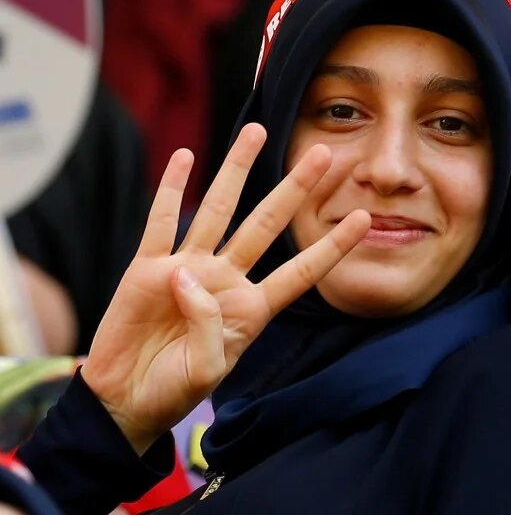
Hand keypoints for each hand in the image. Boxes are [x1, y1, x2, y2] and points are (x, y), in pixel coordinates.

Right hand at [81, 125, 370, 453]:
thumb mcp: (208, 368)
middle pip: (268, 223)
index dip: (333, 246)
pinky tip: (186, 157)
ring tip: (257, 131)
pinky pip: (161, 221)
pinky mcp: (147, 268)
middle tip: (324, 153)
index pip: (302, 270)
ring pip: (218, 208)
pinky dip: (171, 188)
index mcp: (253, 308)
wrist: (125, 400)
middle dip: (297, 189)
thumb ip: (210, 322)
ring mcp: (188, 268)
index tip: (365, 218)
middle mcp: (226, 279)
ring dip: (237, 169)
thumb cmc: (173, 389)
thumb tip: (189, 273)